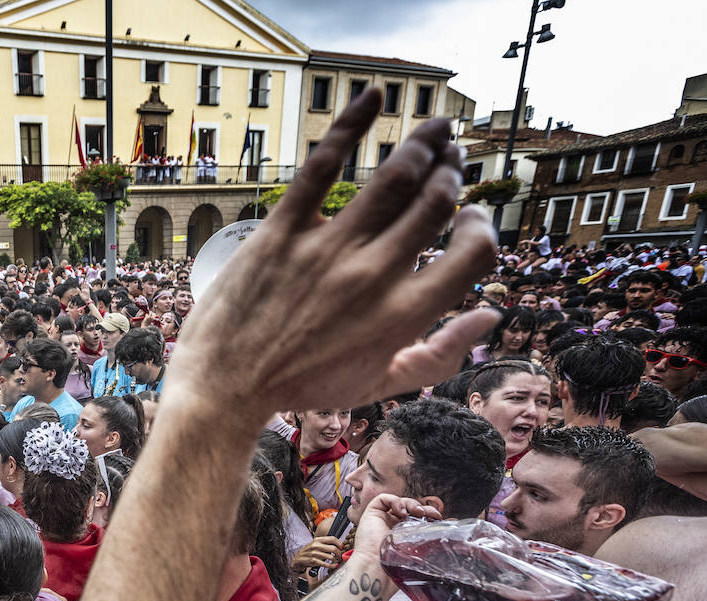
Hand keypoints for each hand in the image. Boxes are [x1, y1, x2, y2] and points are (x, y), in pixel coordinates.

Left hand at [169, 91, 497, 417]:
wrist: (224, 387)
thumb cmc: (303, 387)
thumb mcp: (379, 384)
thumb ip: (441, 354)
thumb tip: (492, 314)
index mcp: (402, 316)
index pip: (473, 253)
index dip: (482, 227)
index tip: (468, 219)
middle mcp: (371, 278)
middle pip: (435, 203)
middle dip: (453, 172)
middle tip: (451, 159)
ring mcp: (325, 252)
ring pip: (392, 178)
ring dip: (422, 145)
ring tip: (435, 131)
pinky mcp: (281, 232)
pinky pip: (322, 166)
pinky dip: (351, 125)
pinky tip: (373, 97)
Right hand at [290, 536, 343, 572]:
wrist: (298, 558)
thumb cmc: (309, 551)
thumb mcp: (315, 544)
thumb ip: (325, 543)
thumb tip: (339, 545)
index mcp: (317, 540)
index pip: (332, 539)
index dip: (340, 543)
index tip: (342, 548)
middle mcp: (316, 545)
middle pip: (333, 548)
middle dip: (339, 553)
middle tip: (340, 556)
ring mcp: (314, 553)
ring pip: (330, 557)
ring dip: (336, 560)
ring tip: (337, 561)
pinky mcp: (313, 561)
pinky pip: (326, 564)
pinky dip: (332, 565)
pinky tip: (335, 565)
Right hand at [349, 493, 440, 565]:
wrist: (377, 570)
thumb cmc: (396, 567)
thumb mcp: (420, 552)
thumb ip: (432, 541)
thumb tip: (451, 527)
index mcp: (402, 537)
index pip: (416, 520)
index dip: (428, 515)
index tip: (438, 518)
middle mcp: (390, 528)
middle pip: (409, 509)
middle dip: (422, 508)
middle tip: (431, 514)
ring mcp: (380, 521)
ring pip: (398, 502)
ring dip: (411, 503)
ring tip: (416, 512)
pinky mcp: (371, 514)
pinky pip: (383, 499)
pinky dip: (395, 501)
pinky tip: (401, 511)